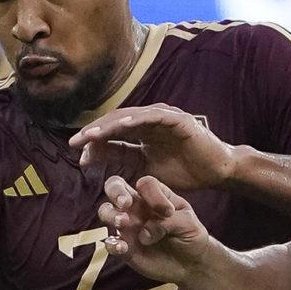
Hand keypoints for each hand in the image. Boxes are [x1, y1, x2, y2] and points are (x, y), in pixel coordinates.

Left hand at [69, 104, 238, 192]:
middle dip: (95, 131)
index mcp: (142, 132)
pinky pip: (154, 116)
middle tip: (75, 142)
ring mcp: (164, 118)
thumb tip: (89, 159)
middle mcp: (150, 121)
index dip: (93, 140)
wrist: (216, 172)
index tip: (74, 151)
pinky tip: (121, 126)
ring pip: (131, 117)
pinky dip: (138, 119)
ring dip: (110, 124)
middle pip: (116, 121)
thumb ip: (120, 161)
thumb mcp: (145, 170)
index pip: (112, 133)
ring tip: (91, 134)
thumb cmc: (184, 172)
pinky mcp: (178, 119)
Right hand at [99, 175, 209, 284]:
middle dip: (116, 191)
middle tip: (125, 203)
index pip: (145, 184)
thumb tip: (143, 232)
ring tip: (123, 223)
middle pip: (115, 187)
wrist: (191, 263)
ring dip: (111, 215)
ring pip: (106, 211)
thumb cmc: (190, 236)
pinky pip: (109, 243)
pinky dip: (112, 244)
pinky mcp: (125, 248)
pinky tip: (123, 248)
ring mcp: (128, 227)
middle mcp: (137, 208)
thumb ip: (167, 221)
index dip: (153, 194)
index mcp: (155, 196)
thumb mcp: (188, 223)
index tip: (168, 212)